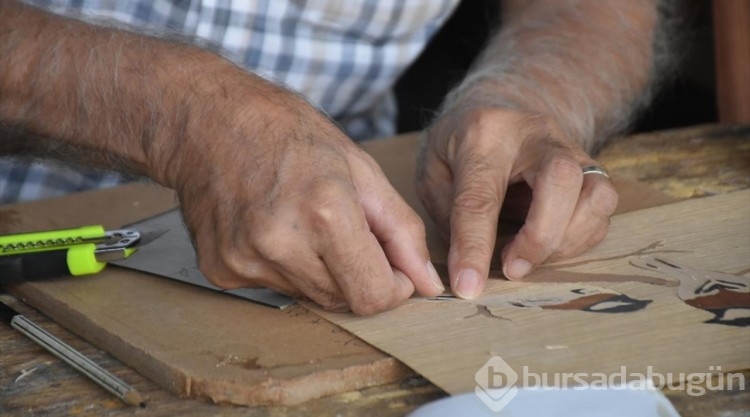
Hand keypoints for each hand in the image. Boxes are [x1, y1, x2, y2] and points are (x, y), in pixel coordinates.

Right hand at [159, 68, 443, 314]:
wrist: (206, 121)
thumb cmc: (286, 132)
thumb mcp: (361, 168)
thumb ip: (401, 231)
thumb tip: (428, 284)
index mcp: (324, 212)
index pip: (374, 296)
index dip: (394, 287)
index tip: (392, 266)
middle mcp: (281, 244)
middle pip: (345, 301)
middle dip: (360, 275)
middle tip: (348, 232)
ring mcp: (246, 261)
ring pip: (311, 298)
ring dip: (324, 271)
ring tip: (306, 222)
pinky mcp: (222, 271)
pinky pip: (276, 289)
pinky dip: (288, 268)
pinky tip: (274, 228)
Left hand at [417, 107, 617, 298]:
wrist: (500, 107)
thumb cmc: (459, 145)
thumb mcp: (433, 170)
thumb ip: (447, 212)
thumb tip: (468, 265)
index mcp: (485, 134)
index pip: (481, 196)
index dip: (474, 246)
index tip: (468, 286)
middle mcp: (537, 135)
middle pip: (561, 179)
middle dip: (541, 236)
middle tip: (513, 269)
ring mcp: (572, 149)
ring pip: (596, 194)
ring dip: (566, 241)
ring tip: (529, 260)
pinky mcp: (592, 170)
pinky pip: (602, 211)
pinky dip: (579, 240)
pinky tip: (547, 249)